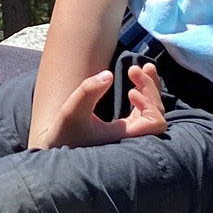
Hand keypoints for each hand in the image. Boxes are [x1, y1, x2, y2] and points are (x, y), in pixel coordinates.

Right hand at [34, 61, 166, 149]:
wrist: (56, 145)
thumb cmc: (64, 132)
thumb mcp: (72, 110)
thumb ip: (88, 91)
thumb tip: (109, 74)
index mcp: (124, 137)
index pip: (155, 123)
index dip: (150, 104)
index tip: (130, 92)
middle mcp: (131, 136)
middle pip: (157, 112)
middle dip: (149, 87)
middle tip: (132, 69)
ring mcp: (129, 131)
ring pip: (153, 109)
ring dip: (149, 86)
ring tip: (139, 68)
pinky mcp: (124, 126)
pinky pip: (143, 109)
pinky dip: (144, 91)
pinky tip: (135, 76)